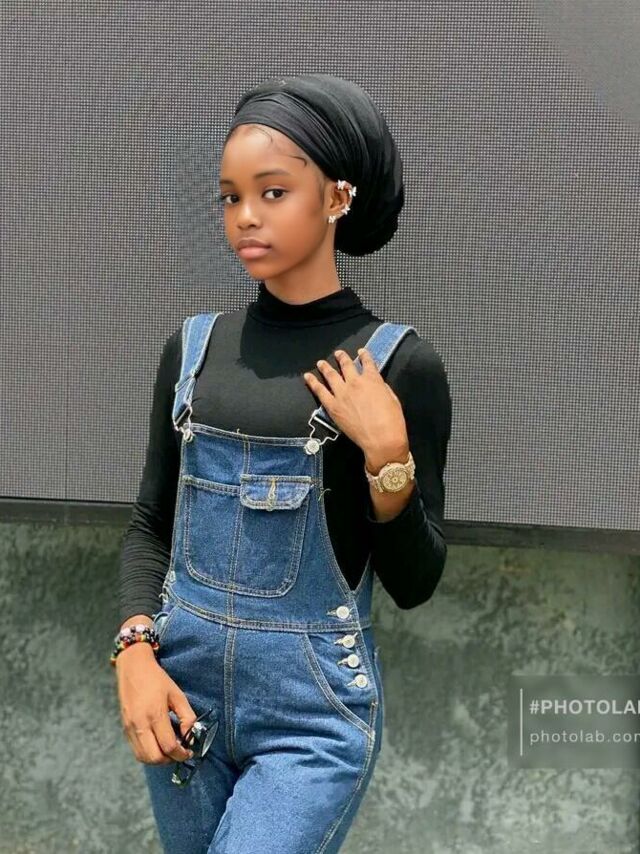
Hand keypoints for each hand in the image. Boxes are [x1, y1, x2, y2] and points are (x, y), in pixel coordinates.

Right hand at [116, 646, 197, 764]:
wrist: (133, 668)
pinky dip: (148, 753)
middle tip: (179, 752)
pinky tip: (157, 743)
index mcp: (155, 714)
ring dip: (158, 759)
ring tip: (169, 749)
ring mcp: (129, 728)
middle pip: (154, 757)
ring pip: (143, 757)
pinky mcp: (124, 728)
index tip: (189, 751)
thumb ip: (187, 716)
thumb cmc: (157, 679)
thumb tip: (190, 735)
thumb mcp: (177, 694)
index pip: (168, 746)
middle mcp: (139, 724)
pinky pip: (136, 750)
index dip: (181, 754)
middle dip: (170, 760)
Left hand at [303, 348, 407, 454]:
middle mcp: (355, 382)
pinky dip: (313, 383)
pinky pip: (320, 391)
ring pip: (331, 375)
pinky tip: (308, 377)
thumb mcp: (393, 399)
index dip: (365, 355)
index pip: (368, 363)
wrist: (381, 439)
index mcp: (372, 380)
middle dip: (342, 358)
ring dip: (325, 367)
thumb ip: (382, 388)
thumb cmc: (392, 421)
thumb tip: (376, 385)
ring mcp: (342, 394)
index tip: (361, 351)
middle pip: (346, 365)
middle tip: (338, 353)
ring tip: (321, 362)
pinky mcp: (333, 406)